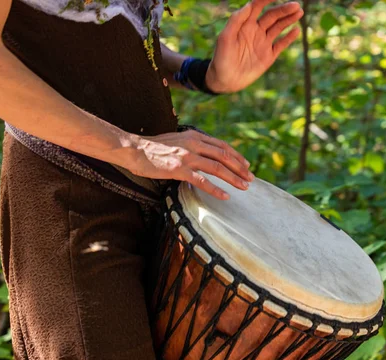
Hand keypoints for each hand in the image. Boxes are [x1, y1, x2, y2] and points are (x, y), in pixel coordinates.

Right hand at [129, 130, 253, 199]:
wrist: (134, 149)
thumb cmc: (154, 148)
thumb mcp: (177, 140)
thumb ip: (192, 145)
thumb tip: (205, 153)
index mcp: (195, 136)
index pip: (222, 146)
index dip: (236, 156)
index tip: (246, 166)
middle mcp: (194, 144)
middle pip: (224, 156)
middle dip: (240, 168)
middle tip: (251, 178)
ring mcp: (187, 157)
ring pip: (217, 168)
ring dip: (233, 178)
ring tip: (244, 187)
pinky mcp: (179, 169)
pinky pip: (202, 181)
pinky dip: (216, 189)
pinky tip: (225, 196)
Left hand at [206, 0, 303, 92]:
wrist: (225, 80)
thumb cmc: (221, 58)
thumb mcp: (224, 38)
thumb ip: (235, 20)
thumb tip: (249, 5)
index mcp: (245, 24)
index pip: (258, 6)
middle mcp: (256, 30)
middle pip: (272, 16)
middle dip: (284, 9)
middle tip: (296, 5)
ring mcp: (263, 43)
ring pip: (279, 27)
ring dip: (289, 19)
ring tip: (299, 12)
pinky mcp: (269, 56)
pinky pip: (281, 44)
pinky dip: (289, 37)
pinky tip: (296, 30)